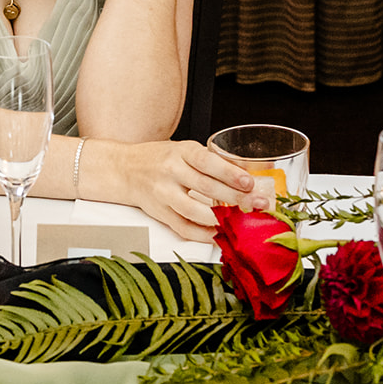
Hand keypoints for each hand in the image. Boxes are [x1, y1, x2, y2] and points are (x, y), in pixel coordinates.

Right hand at [109, 140, 269, 241]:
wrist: (124, 169)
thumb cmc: (160, 158)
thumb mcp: (184, 149)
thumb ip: (209, 162)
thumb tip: (245, 176)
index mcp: (181, 152)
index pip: (208, 162)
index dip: (230, 173)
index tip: (249, 182)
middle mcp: (171, 171)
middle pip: (206, 187)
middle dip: (236, 198)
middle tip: (258, 204)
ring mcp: (163, 193)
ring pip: (194, 210)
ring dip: (220, 218)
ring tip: (240, 220)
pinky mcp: (159, 212)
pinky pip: (183, 227)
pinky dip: (202, 233)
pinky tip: (217, 234)